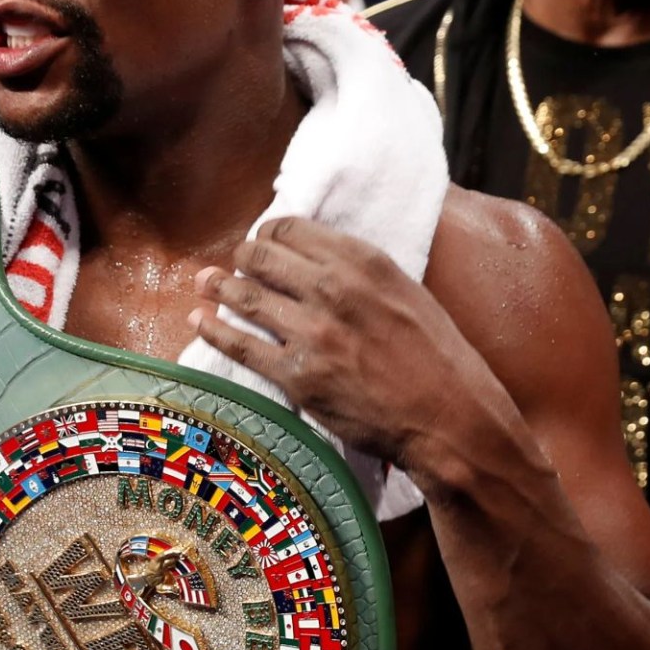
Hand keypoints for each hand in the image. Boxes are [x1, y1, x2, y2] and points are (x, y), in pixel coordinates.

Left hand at [187, 216, 494, 476]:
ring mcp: (313, 334)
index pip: (293, 229)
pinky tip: (199, 321)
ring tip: (204, 282)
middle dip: (241, 256)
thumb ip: (361, 272)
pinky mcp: (298, 376)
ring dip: (217, 286)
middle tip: (233, 262)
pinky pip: (241, 345)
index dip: (269, 234)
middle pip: (261, 256)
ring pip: (244, 296)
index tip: (263, 242)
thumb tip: (317, 259)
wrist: (450, 419)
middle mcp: (335, 291)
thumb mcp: (406, 293)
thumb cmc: (437, 358)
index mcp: (364, 263)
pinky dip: (212, 330)